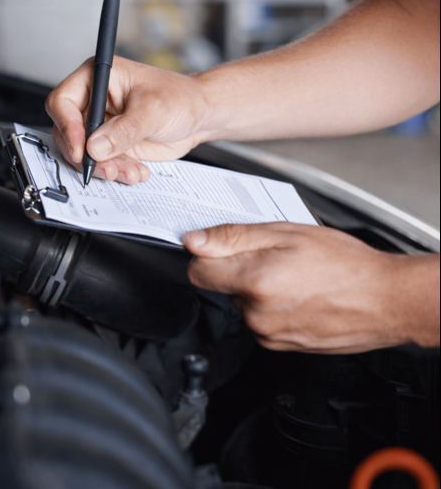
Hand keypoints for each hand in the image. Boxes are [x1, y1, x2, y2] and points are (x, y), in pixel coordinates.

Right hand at [45, 56, 211, 183]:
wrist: (199, 117)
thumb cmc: (180, 98)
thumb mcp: (152, 111)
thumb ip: (123, 130)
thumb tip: (94, 146)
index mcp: (97, 77)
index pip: (63, 102)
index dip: (67, 127)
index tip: (81, 150)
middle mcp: (94, 101)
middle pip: (68, 133)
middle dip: (86, 155)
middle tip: (105, 167)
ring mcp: (100, 125)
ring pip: (83, 154)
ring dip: (104, 168)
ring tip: (129, 171)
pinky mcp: (109, 145)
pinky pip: (101, 164)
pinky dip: (116, 172)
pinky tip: (136, 170)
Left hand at [183, 223, 438, 353]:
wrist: (386, 301)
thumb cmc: (345, 265)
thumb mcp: (286, 233)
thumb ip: (233, 237)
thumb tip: (194, 240)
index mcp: (253, 281)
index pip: (197, 272)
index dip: (207, 256)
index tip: (219, 249)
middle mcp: (255, 313)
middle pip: (223, 287)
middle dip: (241, 270)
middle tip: (277, 259)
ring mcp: (267, 333)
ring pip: (243, 304)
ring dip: (259, 290)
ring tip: (295, 278)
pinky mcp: (279, 346)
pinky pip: (261, 322)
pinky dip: (273, 309)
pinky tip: (300, 296)